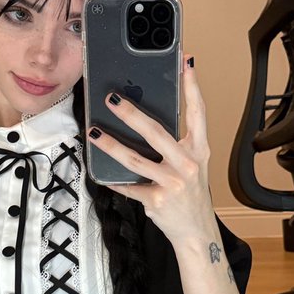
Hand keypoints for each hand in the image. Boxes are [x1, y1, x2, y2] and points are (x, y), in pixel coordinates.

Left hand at [87, 55, 213, 243]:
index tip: (185, 62)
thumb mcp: (193, 164)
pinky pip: (128, 186)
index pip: (197, 111)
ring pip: (134, 159)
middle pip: (156, 132)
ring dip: (110, 144)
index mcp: (199, 150)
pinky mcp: (156, 200)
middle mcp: (188, 164)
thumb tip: (147, 117)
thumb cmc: (191, 193)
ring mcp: (172, 183)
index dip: (191, 85)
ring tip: (94, 131)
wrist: (196, 231)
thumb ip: (178, 143)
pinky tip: (99, 171)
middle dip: (131, 113)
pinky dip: (112, 179)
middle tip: (112, 99)